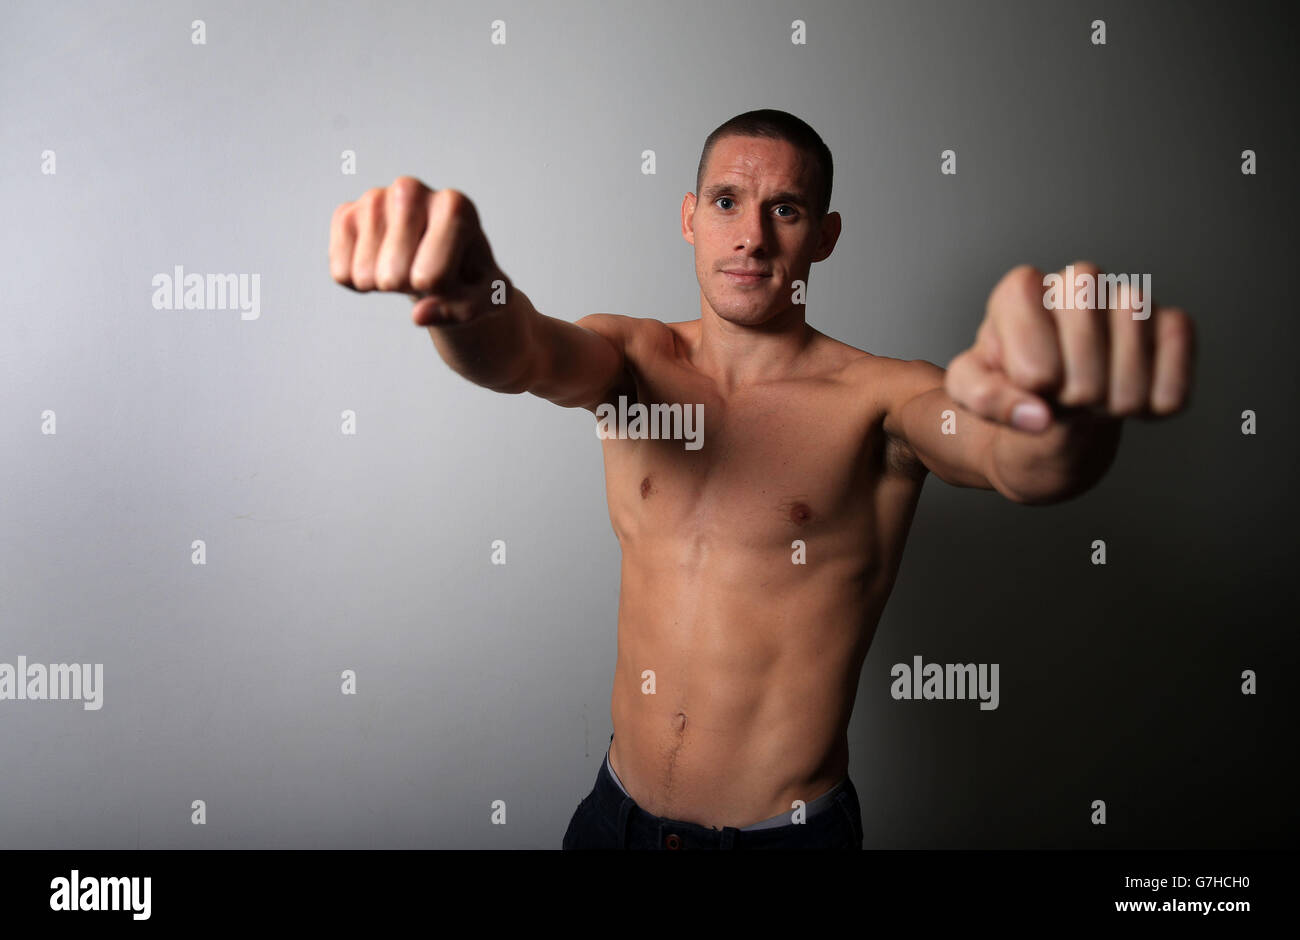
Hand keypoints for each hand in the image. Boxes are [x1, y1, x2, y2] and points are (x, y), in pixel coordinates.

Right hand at [330, 177, 506, 325]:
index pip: (434, 277)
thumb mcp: (488, 300)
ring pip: (365, 276)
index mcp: (454, 205)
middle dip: (409, 290)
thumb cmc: (470, 278)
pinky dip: (359, 284)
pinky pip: (341, 272)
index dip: (443, 295)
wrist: (444, 261)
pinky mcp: (346, 214)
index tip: (455, 278)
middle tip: (424, 273)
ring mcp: (374, 198)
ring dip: (385, 287)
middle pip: (393, 276)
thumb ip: (465, 311)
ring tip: (404, 267)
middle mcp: (411, 190)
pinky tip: (379, 266)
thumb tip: (419, 315)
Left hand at [945, 262, 1194, 431]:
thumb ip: (985, 399)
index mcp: (1020, 291)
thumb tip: (1037, 415)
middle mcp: (1076, 281)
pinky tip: (1137, 400)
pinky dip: (1161, 392)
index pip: (1033, 326)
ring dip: (1118, 395)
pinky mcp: (1170, 323)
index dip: (1034, 373)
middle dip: (1077, 386)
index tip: (1030, 385)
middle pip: (1086, 326)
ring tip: (1097, 401)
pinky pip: (1180, 344)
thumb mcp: (972, 394)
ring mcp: (1125, 299)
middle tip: (1066, 397)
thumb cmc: (1012, 388)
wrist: (1056, 410)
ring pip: (1136, 333)